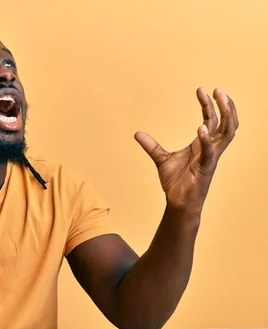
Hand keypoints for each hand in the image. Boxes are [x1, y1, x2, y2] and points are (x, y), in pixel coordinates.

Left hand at [134, 88, 238, 214]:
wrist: (177, 202)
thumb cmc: (175, 182)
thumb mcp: (160, 159)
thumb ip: (151, 145)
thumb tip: (137, 133)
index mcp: (203, 145)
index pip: (211, 120)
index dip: (208, 104)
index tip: (201, 89)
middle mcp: (211, 149)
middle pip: (226, 123)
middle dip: (225, 105)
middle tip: (218, 89)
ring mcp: (211, 158)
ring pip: (228, 133)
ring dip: (226, 116)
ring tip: (219, 99)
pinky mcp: (205, 169)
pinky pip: (210, 153)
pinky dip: (206, 141)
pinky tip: (201, 128)